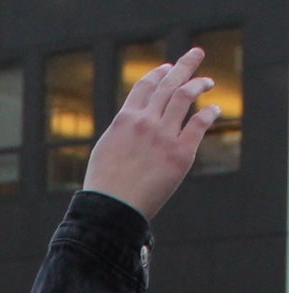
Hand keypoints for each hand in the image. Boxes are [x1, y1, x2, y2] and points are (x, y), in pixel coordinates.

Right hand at [83, 48, 221, 219]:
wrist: (111, 211)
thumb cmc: (104, 188)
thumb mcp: (104, 150)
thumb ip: (121, 131)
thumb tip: (130, 122)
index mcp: (125, 120)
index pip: (145, 87)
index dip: (157, 74)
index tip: (167, 68)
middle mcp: (145, 122)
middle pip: (168, 84)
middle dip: (184, 65)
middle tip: (196, 54)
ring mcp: (163, 136)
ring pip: (185, 96)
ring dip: (199, 84)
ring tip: (208, 81)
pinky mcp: (180, 154)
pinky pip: (199, 123)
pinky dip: (209, 112)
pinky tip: (214, 109)